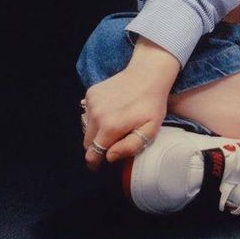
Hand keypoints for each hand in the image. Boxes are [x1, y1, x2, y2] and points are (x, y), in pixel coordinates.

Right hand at [82, 38, 180, 171]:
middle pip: (87, 143)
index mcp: (109, 127)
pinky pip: (88, 112)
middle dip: (97, 147)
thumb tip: (109, 157)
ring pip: (87, 127)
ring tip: (115, 124)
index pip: (92, 155)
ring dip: (96, 131)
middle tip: (113, 142)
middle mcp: (96, 115)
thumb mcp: (150, 129)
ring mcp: (91, 103)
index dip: (96, 162)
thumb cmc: (152, 104)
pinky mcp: (91, 93)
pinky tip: (112, 110)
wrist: (148, 74)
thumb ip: (129, 146)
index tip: (101, 164)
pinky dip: (96, 116)